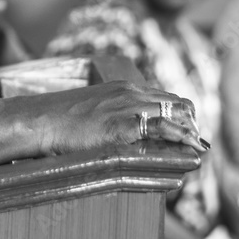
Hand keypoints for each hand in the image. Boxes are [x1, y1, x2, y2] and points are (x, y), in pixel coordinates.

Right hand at [45, 80, 206, 153]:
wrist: (41, 119)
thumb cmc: (61, 120)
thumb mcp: (94, 110)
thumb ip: (114, 114)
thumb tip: (128, 130)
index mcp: (124, 88)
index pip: (166, 97)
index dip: (183, 116)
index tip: (189, 132)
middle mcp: (130, 92)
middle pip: (178, 104)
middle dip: (192, 124)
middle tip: (196, 143)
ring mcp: (127, 107)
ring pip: (176, 114)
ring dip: (191, 132)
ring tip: (197, 149)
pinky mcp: (123, 125)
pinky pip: (163, 129)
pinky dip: (181, 139)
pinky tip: (190, 151)